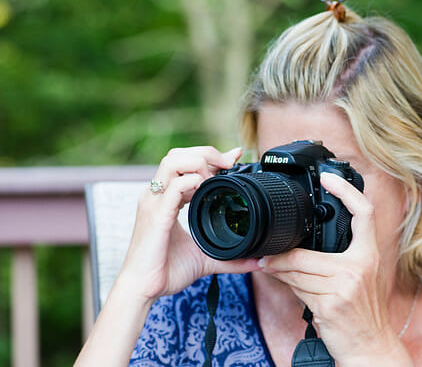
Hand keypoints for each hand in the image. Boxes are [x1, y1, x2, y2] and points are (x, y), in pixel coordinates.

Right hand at [118, 146, 260, 302]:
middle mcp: (158, 195)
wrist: (143, 289)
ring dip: (198, 163)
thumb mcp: (205, 259)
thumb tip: (258, 261)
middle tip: (230, 164)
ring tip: (214, 178)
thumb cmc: (166, 271)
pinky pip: (173, 187)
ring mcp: (154, 202)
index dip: (210, 156)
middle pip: (178, 154)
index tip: (235, 157)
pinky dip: (192, 182)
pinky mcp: (155, 214)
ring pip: (172, 161)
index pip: (184, 164)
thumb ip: (231, 258)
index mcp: (166, 199)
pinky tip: (204, 191)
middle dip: (206, 153)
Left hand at [259, 172, 412, 365]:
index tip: (327, 178)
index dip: (346, 191)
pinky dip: (288, 287)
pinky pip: (299, 288)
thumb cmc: (363, 312)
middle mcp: (361, 266)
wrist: (370, 345)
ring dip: (281, 272)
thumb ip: (340, 258)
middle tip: (268, 256)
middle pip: (308, 251)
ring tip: (274, 271)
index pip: (364, 213)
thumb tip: (300, 245)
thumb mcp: (360, 278)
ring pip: (299, 270)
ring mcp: (346, 285)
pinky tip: (288, 287)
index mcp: (370, 254)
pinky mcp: (331, 303)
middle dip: (283, 257)